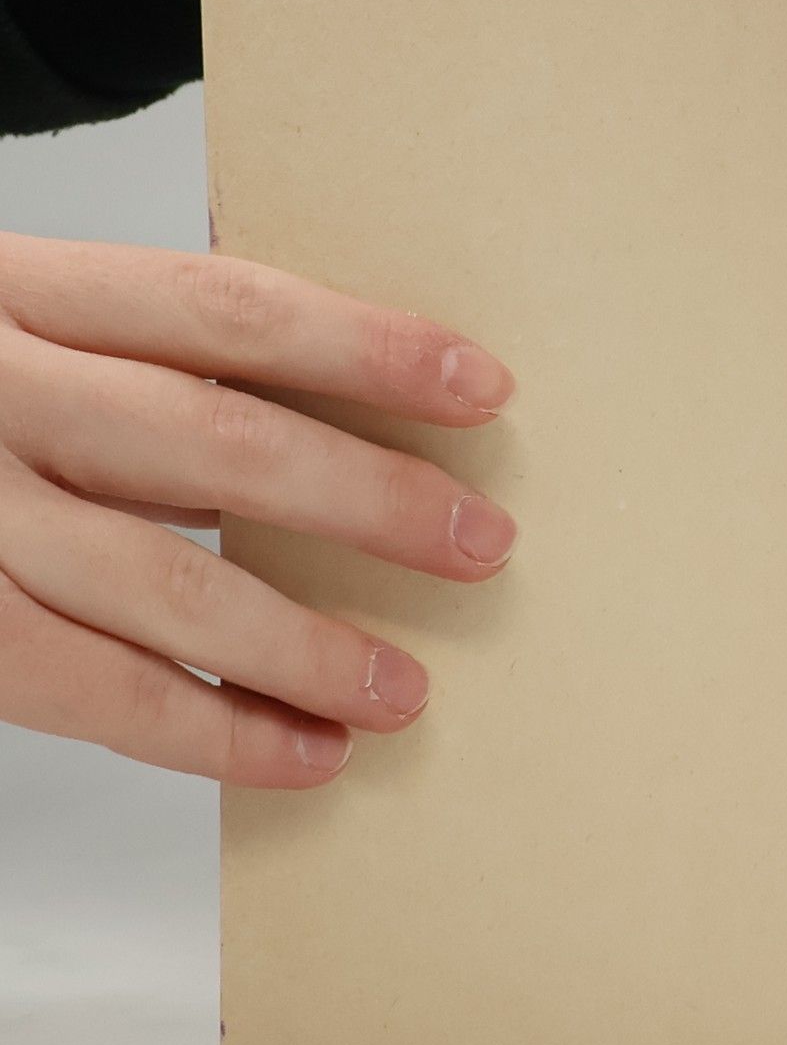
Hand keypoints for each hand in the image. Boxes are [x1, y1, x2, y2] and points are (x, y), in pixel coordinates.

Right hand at [0, 234, 516, 786]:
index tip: (483, 389)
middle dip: (363, 501)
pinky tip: (305, 754)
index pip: (225, 308)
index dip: (365, 346)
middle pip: (210, 443)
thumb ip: (155, 352)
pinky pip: (84, 690)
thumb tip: (359, 400)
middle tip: (482, 546)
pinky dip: (208, 732)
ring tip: (405, 692)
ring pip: (154, 585)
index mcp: (29, 290)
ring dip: (299, 646)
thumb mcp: (34, 321)